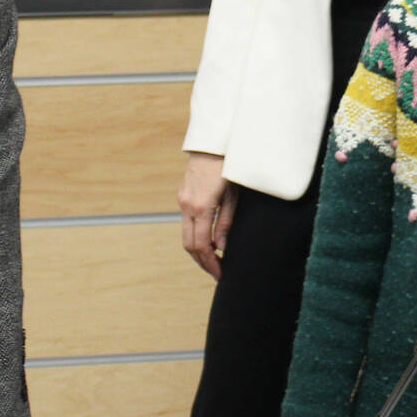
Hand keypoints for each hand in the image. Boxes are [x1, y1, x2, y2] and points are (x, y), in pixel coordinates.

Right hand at [179, 151, 237, 278]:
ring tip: (214, 259)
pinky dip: (196, 235)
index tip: (220, 274)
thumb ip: (226, 222)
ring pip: (186, 235)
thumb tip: (223, 247)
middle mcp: (187, 205)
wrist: (212, 143)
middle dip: (203, 261)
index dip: (210, 263)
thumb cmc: (229, 166)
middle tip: (217, 272)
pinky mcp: (183, 195)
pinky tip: (209, 240)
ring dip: (198, 250)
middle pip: (189, 244)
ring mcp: (182, 200)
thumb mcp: (234, 196)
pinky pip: (186, 222)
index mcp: (201, 207)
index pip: (202, 245)